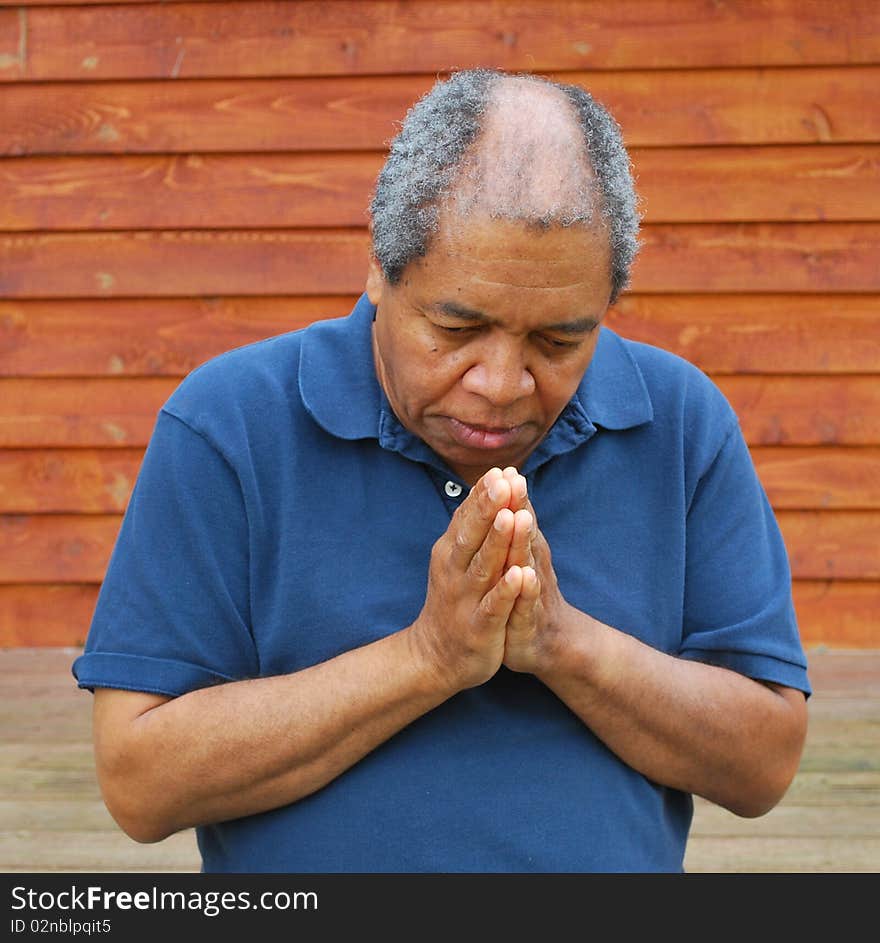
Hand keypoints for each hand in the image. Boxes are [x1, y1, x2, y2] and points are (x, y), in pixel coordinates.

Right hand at [410, 468, 528, 691]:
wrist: (435, 657)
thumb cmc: (453, 600)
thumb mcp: (456, 559)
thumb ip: (471, 526)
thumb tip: (485, 484)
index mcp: (451, 552)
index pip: (467, 517)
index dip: (484, 494)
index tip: (501, 469)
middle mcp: (455, 572)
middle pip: (473, 535)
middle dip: (490, 508)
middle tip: (504, 480)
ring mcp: (466, 600)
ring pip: (484, 566)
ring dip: (498, 541)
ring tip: (513, 517)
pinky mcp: (479, 627)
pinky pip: (494, 606)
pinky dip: (506, 591)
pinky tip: (520, 575)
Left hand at [497, 467, 571, 675]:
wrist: (547, 641)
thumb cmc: (527, 591)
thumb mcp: (520, 555)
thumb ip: (516, 522)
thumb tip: (508, 483)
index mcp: (523, 547)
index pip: (515, 515)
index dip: (509, 493)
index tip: (502, 467)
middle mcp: (530, 562)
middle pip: (522, 530)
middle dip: (516, 505)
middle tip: (512, 479)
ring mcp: (531, 590)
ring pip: (526, 561)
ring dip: (522, 540)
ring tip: (519, 518)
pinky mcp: (528, 617)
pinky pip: (528, 601)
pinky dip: (527, 588)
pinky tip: (526, 576)